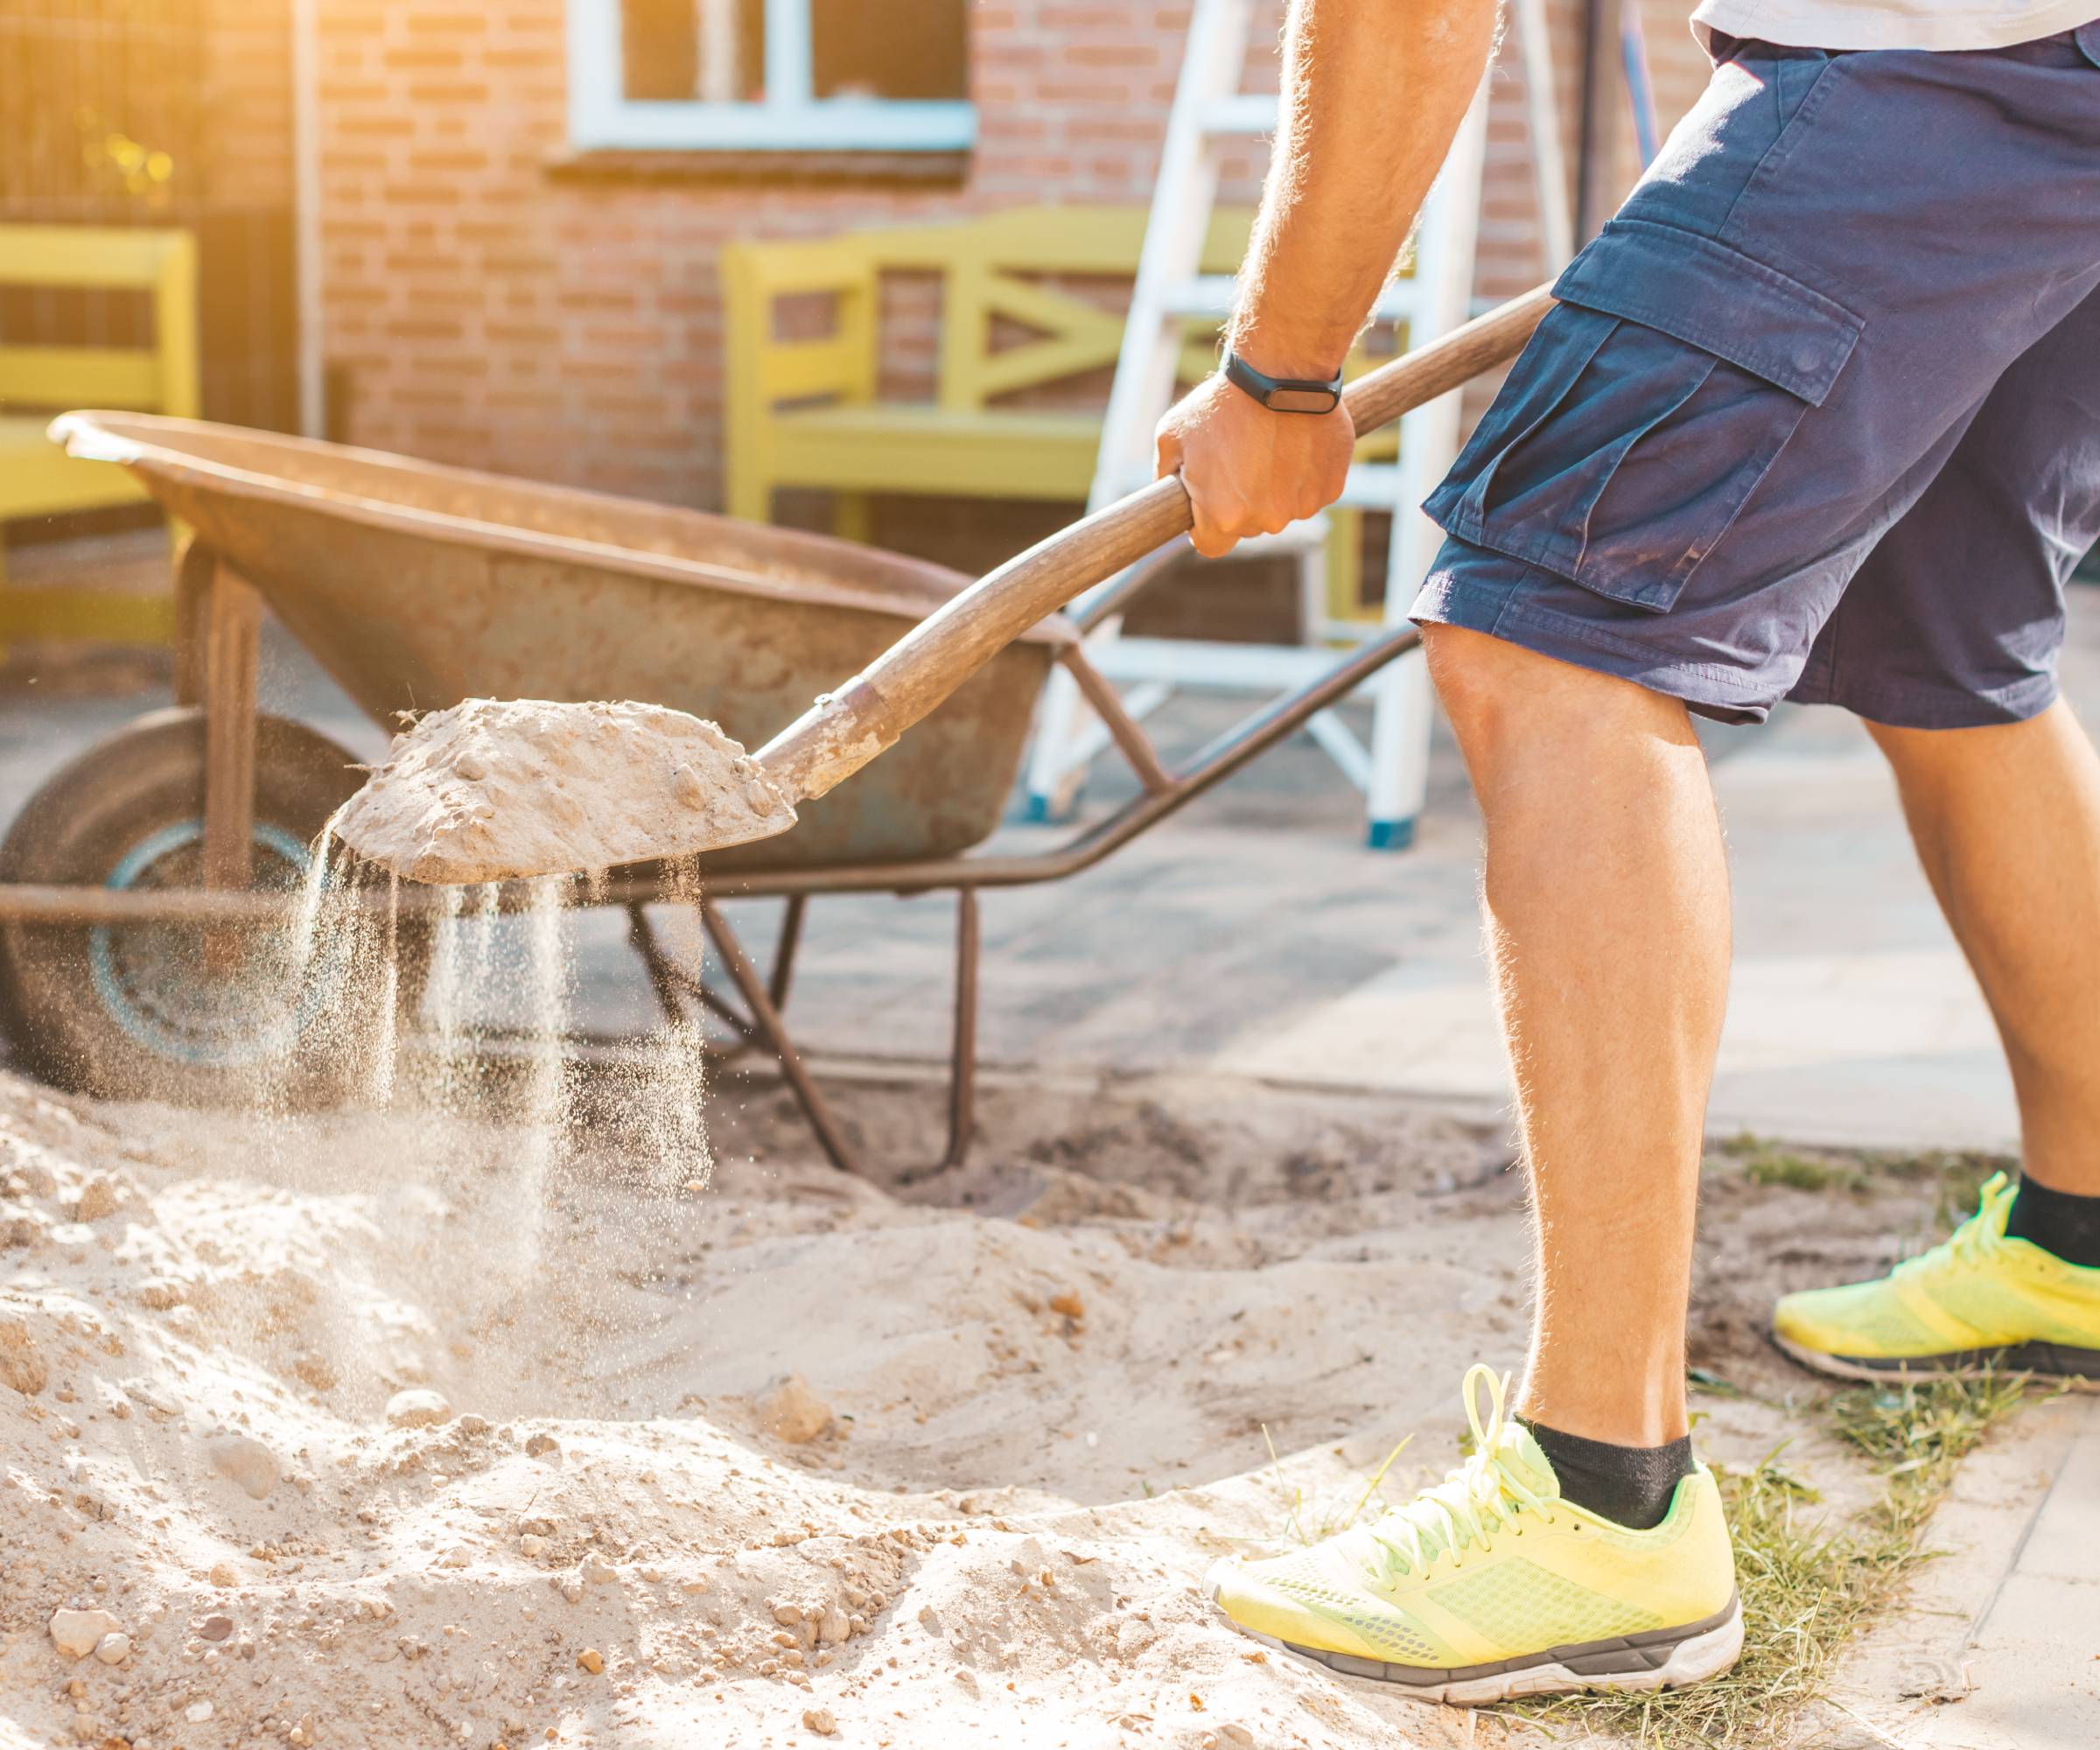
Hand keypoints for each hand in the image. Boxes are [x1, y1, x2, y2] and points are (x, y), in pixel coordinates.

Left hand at [1153, 370, 1354, 558]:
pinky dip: (1304, 475)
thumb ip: (1166, 477)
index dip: (1205, 525)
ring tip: (1270, 446)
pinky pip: (1311, 492)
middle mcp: (1266, 520)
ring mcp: (1302, 506)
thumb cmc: (1223, 402)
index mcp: (1224, 517)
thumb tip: (1168, 500)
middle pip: (1248, 527)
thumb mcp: (1172, 436)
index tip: (1207, 501)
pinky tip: (1296, 443)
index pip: (1210, 545)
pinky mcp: (1331, 489)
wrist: (1282, 370)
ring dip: (1275, 489)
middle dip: (1241, 502)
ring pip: (1282, 510)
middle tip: (1240, 459)